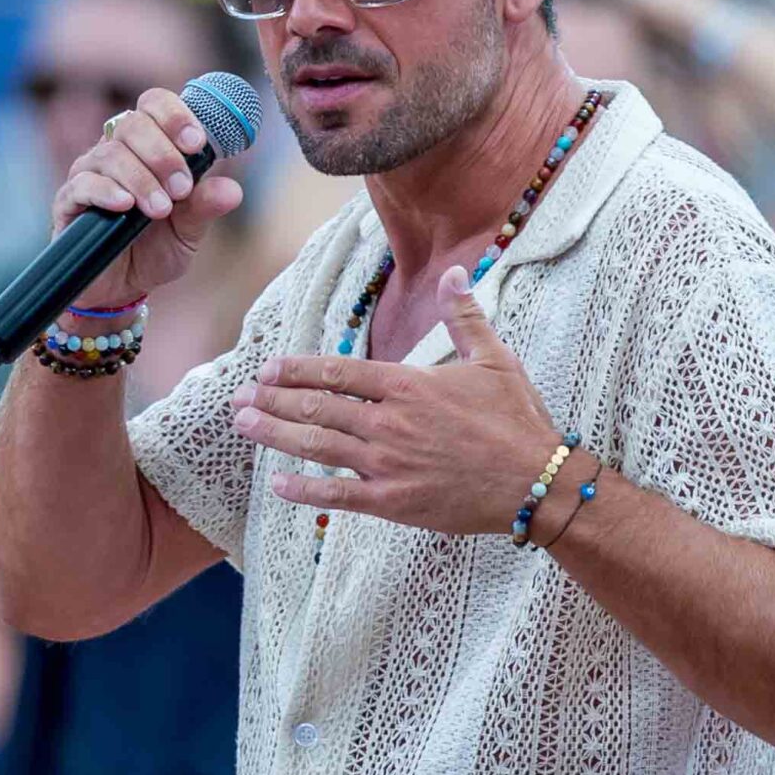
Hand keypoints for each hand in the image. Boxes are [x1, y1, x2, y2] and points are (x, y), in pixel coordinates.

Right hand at [49, 87, 245, 309]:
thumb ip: (205, 208)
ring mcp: (89, 174)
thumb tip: (232, 190)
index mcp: (148, 147)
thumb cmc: (154, 250)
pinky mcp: (69, 202)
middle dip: (163, 154)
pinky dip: (107, 191)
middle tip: (181, 188)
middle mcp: (117, 152)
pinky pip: (83, 184)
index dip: (175, 115)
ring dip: (141, 179)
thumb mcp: (188, 232)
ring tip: (160, 209)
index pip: (154, 104)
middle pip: (132, 124)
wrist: (121, 290)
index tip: (196, 143)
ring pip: (111, 154)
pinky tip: (125, 205)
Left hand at [232, 265, 564, 536]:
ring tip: (243, 425)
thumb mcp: (493, 358)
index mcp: (408, 385)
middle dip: (272, 401)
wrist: (536, 482)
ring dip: (275, 435)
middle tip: (238, 398)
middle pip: (318, 408)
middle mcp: (389, 423)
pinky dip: (304, 491)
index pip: (338, 372)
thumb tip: (454, 272)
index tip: (267, 368)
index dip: (297, 371)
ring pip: (318, 446)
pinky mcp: (394, 502)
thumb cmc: (517, 419)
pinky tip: (277, 484)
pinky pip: (339, 495)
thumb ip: (465, 315)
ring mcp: (388, 464)